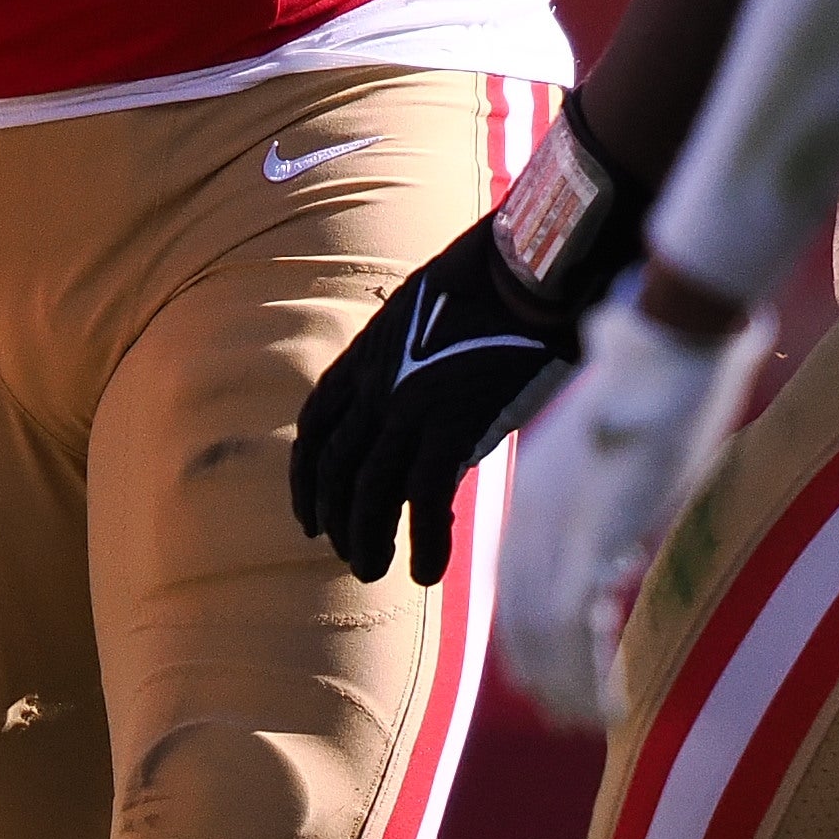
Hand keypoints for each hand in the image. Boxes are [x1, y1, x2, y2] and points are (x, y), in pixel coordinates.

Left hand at [293, 100, 632, 581]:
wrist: (531, 264)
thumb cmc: (500, 279)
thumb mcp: (434, 309)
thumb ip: (419, 356)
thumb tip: (433, 394)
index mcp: (369, 352)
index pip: (316, 423)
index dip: (306, 475)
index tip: (309, 513)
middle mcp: (377, 382)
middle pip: (336, 466)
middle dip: (335, 516)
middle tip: (347, 553)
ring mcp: (410, 403)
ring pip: (369, 490)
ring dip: (367, 538)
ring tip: (373, 570)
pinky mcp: (452, 421)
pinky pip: (424, 498)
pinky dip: (424, 541)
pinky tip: (428, 573)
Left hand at [495, 291, 769, 728]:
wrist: (666, 340)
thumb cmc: (660, 382)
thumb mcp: (628, 454)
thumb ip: (612, 502)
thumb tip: (616, 549)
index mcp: (541, 491)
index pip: (517, 583)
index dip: (532, 638)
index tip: (550, 680)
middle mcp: (536, 511)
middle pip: (521, 617)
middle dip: (545, 672)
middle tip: (571, 716)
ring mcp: (559, 521)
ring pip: (545, 631)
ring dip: (568, 684)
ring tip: (590, 720)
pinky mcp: (593, 530)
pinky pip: (576, 623)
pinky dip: (589, 671)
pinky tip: (612, 702)